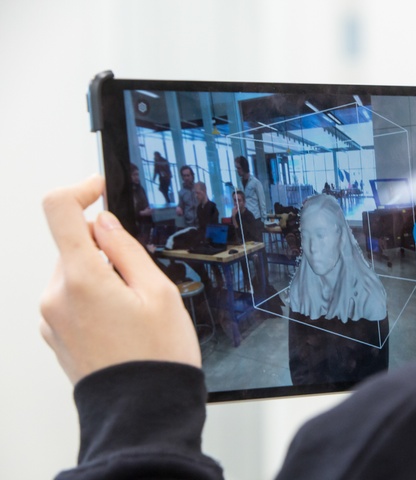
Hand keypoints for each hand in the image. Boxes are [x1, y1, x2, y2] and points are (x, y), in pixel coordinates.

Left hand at [40, 176, 200, 384]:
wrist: (142, 410)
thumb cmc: (157, 357)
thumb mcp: (158, 292)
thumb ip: (126, 249)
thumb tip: (104, 221)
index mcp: (82, 278)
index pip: (60, 210)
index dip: (81, 191)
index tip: (100, 191)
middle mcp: (56, 295)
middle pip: (74, 247)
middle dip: (106, 252)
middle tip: (140, 282)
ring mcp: (52, 318)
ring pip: (74, 274)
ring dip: (101, 278)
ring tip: (134, 312)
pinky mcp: (55, 335)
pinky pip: (71, 300)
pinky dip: (94, 300)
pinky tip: (121, 325)